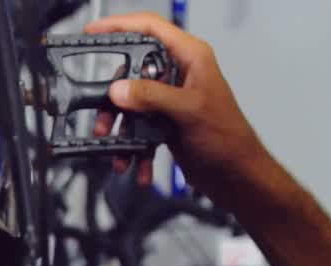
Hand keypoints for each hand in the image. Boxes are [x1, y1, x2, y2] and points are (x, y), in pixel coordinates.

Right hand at [85, 13, 271, 202]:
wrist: (237, 176)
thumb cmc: (229, 139)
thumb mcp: (189, 111)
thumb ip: (152, 96)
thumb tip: (119, 89)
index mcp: (191, 58)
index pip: (150, 28)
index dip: (120, 25)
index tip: (94, 31)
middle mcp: (179, 74)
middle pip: (133, 71)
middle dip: (114, 95)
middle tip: (103, 112)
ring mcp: (171, 99)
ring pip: (132, 104)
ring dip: (121, 128)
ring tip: (117, 148)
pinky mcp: (166, 122)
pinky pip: (140, 128)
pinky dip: (134, 147)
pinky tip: (136, 164)